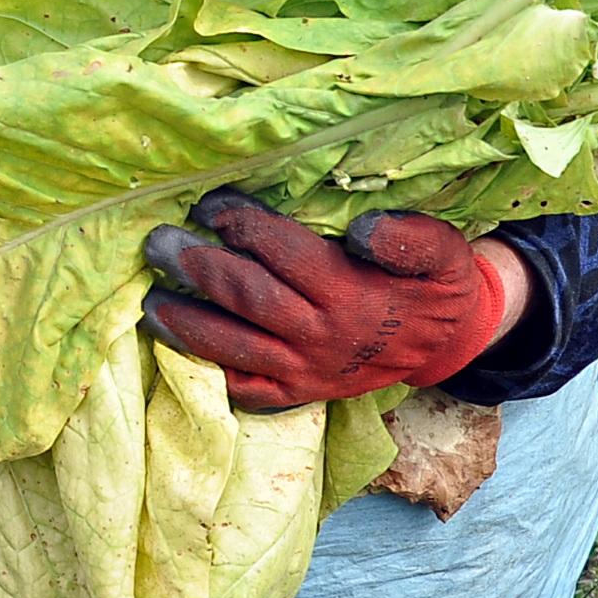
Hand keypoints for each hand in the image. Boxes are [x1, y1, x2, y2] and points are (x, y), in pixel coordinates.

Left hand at [140, 191, 518, 409]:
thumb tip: (362, 230)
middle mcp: (320, 336)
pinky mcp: (298, 393)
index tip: (209, 203)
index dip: (242, 225)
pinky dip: (208, 373)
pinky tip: (175, 350)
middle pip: (247, 298)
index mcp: (350, 294)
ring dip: (187, 324)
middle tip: (157, 242)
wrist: (447, 346)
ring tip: (150, 301)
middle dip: (198, 268)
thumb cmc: (436, 287)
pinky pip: (245, 391)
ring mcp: (305, 371)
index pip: (283, 253)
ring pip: (234, 348)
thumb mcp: (445, 252)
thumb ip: (410, 238)